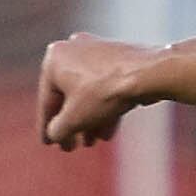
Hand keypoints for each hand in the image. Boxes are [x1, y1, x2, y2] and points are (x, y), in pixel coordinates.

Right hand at [38, 32, 152, 148]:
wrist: (148, 73)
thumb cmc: (105, 92)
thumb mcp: (74, 119)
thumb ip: (57, 130)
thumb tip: (55, 133)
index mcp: (55, 58)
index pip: (47, 100)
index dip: (47, 127)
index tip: (48, 144)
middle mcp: (73, 48)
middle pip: (69, 96)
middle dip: (72, 125)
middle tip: (71, 147)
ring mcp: (97, 50)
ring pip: (89, 93)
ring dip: (89, 120)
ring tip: (93, 142)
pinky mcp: (119, 57)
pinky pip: (106, 86)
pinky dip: (105, 107)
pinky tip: (108, 131)